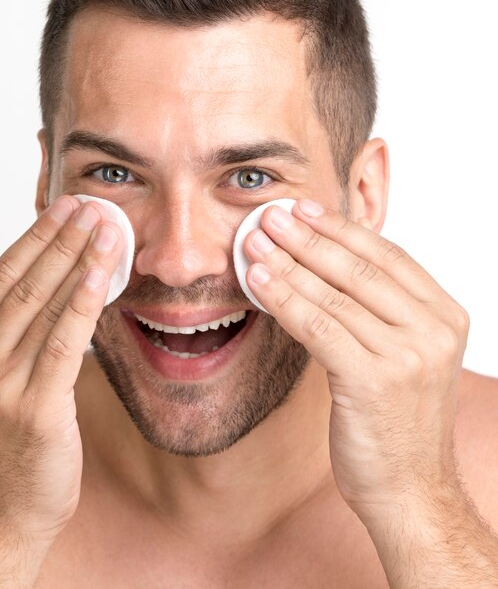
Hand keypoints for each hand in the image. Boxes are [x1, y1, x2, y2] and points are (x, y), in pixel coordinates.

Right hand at [0, 195, 123, 545]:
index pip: (0, 275)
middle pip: (22, 281)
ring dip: (78, 259)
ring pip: (43, 305)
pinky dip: (82, 303)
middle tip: (91, 204)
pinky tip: (100, 273)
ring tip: (105, 225)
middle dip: (61, 237)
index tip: (63, 208)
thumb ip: (19, 333)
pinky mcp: (32, 407)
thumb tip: (61, 284)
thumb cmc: (9, 442)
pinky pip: (62, 342)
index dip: (34, 236)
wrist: (6, 509)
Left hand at [243, 198, 469, 517]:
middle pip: (358, 269)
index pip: (387, 256)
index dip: (341, 229)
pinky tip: (257, 282)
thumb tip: (322, 267)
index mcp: (444, 316)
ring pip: (332, 295)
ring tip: (254, 242)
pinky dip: (283, 299)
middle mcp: (433, 330)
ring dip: (287, 263)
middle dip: (307, 238)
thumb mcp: (401, 356)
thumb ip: (377, 313)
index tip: (305, 210)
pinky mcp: (374, 380)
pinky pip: (317, 327)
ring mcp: (407, 355)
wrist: (411, 489)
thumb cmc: (397, 421)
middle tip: (270, 216)